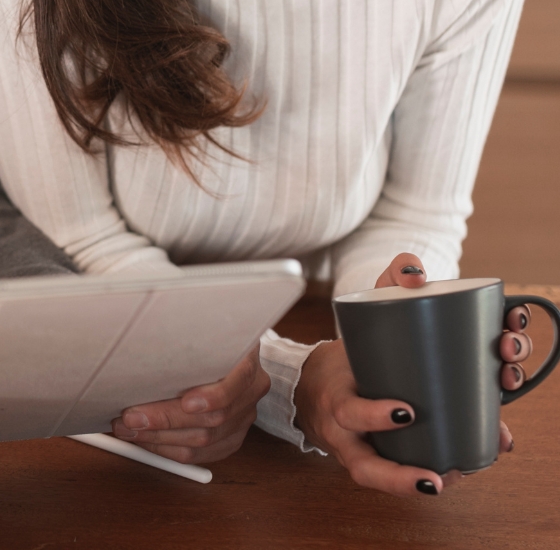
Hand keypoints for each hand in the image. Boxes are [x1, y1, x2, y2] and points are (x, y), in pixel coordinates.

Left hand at [109, 344, 268, 464]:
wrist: (229, 346)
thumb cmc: (207, 336)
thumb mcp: (201, 328)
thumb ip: (183, 339)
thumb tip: (140, 349)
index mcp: (247, 363)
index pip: (234, 384)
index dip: (213, 397)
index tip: (186, 402)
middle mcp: (250, 393)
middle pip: (213, 419)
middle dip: (166, 420)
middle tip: (131, 417)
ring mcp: (243, 418)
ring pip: (203, 442)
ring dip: (160, 439)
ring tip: (129, 429)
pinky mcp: (232, 438)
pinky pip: (201, 455)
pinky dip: (169, 450)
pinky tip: (146, 441)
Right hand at [294, 253, 527, 495]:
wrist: (310, 384)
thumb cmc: (345, 353)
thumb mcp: (356, 322)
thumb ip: (385, 289)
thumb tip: (415, 270)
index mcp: (335, 394)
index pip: (347, 407)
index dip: (375, 415)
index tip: (408, 412)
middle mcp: (340, 431)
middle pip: (361, 461)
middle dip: (395, 470)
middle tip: (435, 472)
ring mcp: (351, 451)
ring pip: (374, 479)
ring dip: (407, 485)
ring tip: (445, 481)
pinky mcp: (364, 461)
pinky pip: (383, 480)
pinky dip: (412, 482)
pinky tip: (444, 479)